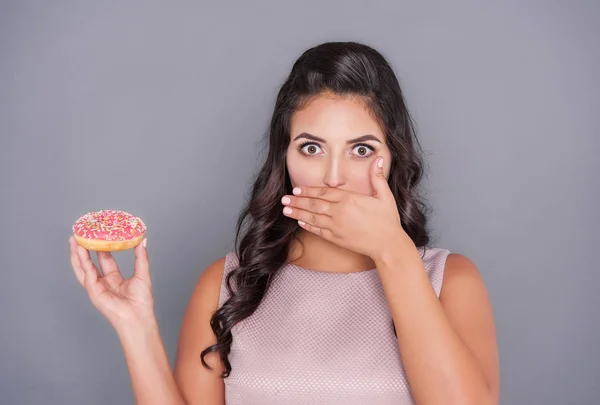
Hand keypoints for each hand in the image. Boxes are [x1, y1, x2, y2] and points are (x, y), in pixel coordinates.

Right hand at [69, 236, 154, 329]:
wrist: (138, 317)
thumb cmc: (141, 300)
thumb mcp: (142, 273)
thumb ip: (141, 256)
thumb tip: (143, 240)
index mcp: (113, 278)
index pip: (104, 259)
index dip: (100, 247)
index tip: (98, 234)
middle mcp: (103, 282)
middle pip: (90, 262)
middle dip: (84, 249)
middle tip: (80, 234)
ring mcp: (96, 287)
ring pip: (83, 268)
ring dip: (77, 255)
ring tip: (73, 241)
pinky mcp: (93, 292)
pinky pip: (87, 275)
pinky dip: (83, 263)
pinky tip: (80, 252)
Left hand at [281, 156, 405, 259]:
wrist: (388, 244)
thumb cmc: (388, 220)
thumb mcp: (385, 196)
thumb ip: (377, 177)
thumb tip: (379, 159)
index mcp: (349, 199)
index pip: (324, 192)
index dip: (309, 191)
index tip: (297, 189)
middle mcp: (339, 212)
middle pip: (313, 204)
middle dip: (297, 201)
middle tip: (284, 199)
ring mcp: (336, 226)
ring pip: (312, 218)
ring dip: (297, 213)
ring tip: (285, 210)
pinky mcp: (336, 239)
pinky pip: (318, 231)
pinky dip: (307, 226)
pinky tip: (299, 222)